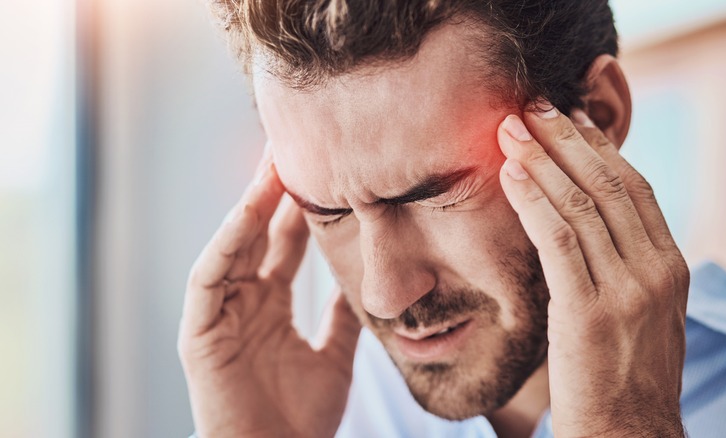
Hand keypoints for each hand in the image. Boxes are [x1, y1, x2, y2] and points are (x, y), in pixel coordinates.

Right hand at [178, 156, 361, 437]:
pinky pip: (211, 275)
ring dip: (251, 203)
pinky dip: (228, 240)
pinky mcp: (199, 330)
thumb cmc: (301, 419)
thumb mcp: (334, 356)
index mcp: (272, 306)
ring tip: (273, 163)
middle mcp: (244, 301)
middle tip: (296, 145)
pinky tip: (249, 208)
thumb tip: (362, 281)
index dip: (303, 207)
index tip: (326, 168)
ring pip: (233, 244)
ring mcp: (220, 313)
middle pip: (259, 233)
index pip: (286, 243)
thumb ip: (343, 317)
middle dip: (276, 191)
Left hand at [496, 106, 688, 435]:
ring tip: (511, 128)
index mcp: (670, 266)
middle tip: (533, 105)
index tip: (569, 117)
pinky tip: (510, 174)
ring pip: (580, 204)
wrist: (630, 434)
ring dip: (541, 159)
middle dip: (566, 138)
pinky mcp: (590, 311)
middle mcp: (655, 270)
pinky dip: (532, 200)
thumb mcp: (642, 312)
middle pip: (607, 184)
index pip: (633, 188)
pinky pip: (558, 239)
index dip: (599, 147)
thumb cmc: (625, 374)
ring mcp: (626, 290)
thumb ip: (627, 266)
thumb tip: (594, 225)